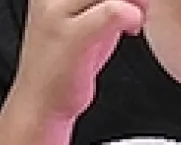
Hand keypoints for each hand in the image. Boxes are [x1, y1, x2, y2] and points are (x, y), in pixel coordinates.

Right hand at [16, 0, 149, 119]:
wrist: (41, 100)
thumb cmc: (66, 57)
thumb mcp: (83, 11)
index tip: (127, 4)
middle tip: (139, 5)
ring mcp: (57, 12)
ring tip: (134, 16)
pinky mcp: (71, 36)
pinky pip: (115, 9)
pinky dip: (133, 14)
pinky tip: (131, 27)